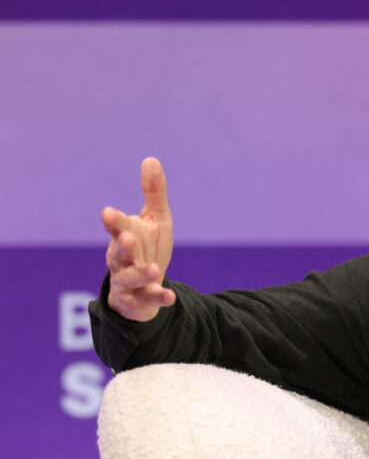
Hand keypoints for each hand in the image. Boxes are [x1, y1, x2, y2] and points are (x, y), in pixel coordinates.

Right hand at [101, 157, 175, 320]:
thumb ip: (153, 192)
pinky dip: (157, 298)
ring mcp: (127, 281)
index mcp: (124, 236)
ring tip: (154, 269)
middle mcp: (121, 259)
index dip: (113, 221)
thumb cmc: (148, 246)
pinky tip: (170, 296)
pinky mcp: (138, 300)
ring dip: (140, 273)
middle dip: (121, 246)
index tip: (108, 212)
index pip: (117, 227)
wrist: (145, 286)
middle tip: (127, 238)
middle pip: (117, 253)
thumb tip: (150, 159)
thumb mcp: (156, 218)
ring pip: (129, 278)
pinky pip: (147, 300)